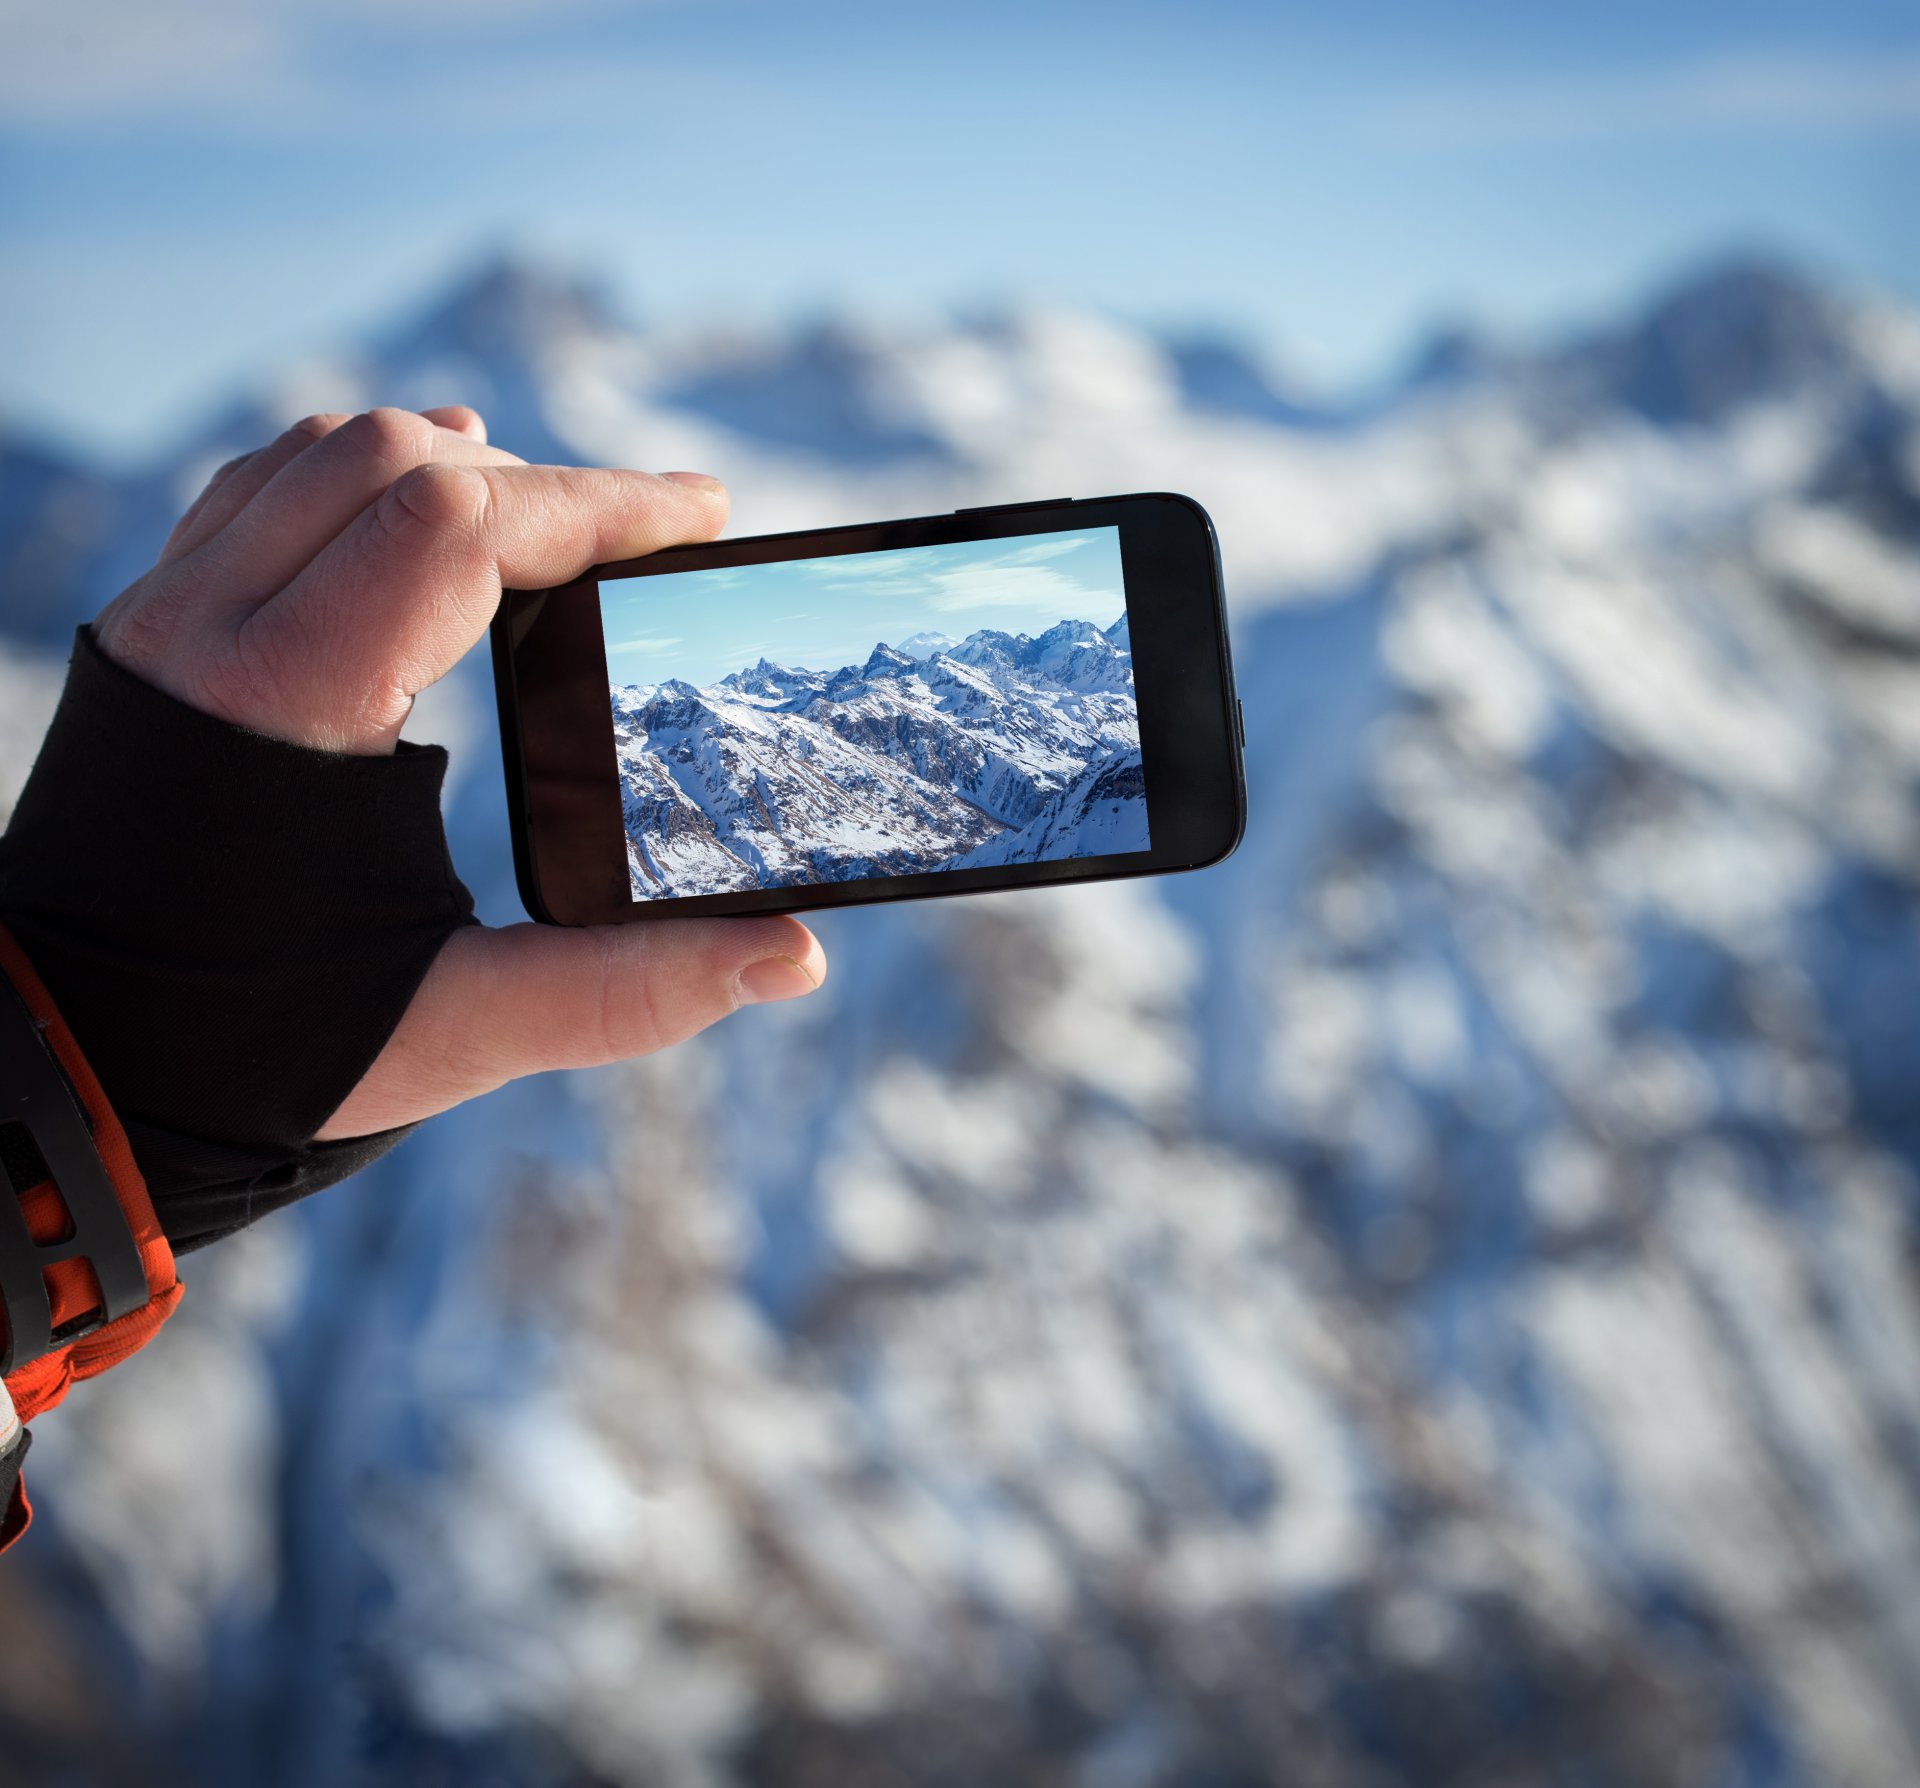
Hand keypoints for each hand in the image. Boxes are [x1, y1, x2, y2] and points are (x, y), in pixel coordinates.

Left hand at [94, 407, 825, 1139]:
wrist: (73, 1069)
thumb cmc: (255, 1052)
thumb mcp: (459, 1029)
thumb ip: (630, 992)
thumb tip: (793, 958)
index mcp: (284, 708)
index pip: (458, 525)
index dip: (599, 505)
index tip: (700, 515)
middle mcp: (205, 632)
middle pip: (396, 459)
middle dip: (545, 483)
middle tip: (646, 536)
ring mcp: (167, 619)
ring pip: (324, 452)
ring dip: (458, 467)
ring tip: (556, 520)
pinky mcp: (156, 631)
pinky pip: (264, 487)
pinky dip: (365, 477)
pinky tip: (426, 515)